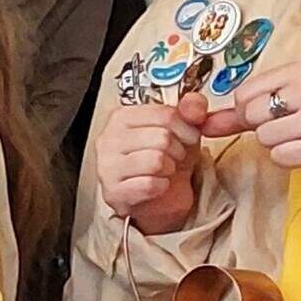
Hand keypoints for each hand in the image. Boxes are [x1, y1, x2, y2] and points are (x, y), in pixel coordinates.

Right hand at [95, 89, 212, 235]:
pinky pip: (149, 185)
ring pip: (156, 160)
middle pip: (162, 137)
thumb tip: (194, 103)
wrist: (158, 196)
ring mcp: (107, 166)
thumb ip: (191, 111)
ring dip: (169, 169)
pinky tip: (157, 185)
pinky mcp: (113, 192)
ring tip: (164, 170)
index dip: (186, 128)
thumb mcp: (182, 129)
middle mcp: (109, 138)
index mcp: (122, 116)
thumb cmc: (166, 160)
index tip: (188, 137)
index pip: (164, 113)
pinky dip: (161, 187)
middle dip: (177, 150)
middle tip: (173, 157)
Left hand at [218, 60, 300, 188]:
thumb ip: (244, 111)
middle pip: (251, 113)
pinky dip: (288, 158)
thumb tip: (202, 123)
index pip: (246, 91)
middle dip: (261, 127)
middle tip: (288, 127)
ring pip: (265, 137)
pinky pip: (280, 156)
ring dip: (276, 144)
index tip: (270, 113)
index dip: (248, 109)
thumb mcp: (293, 98)